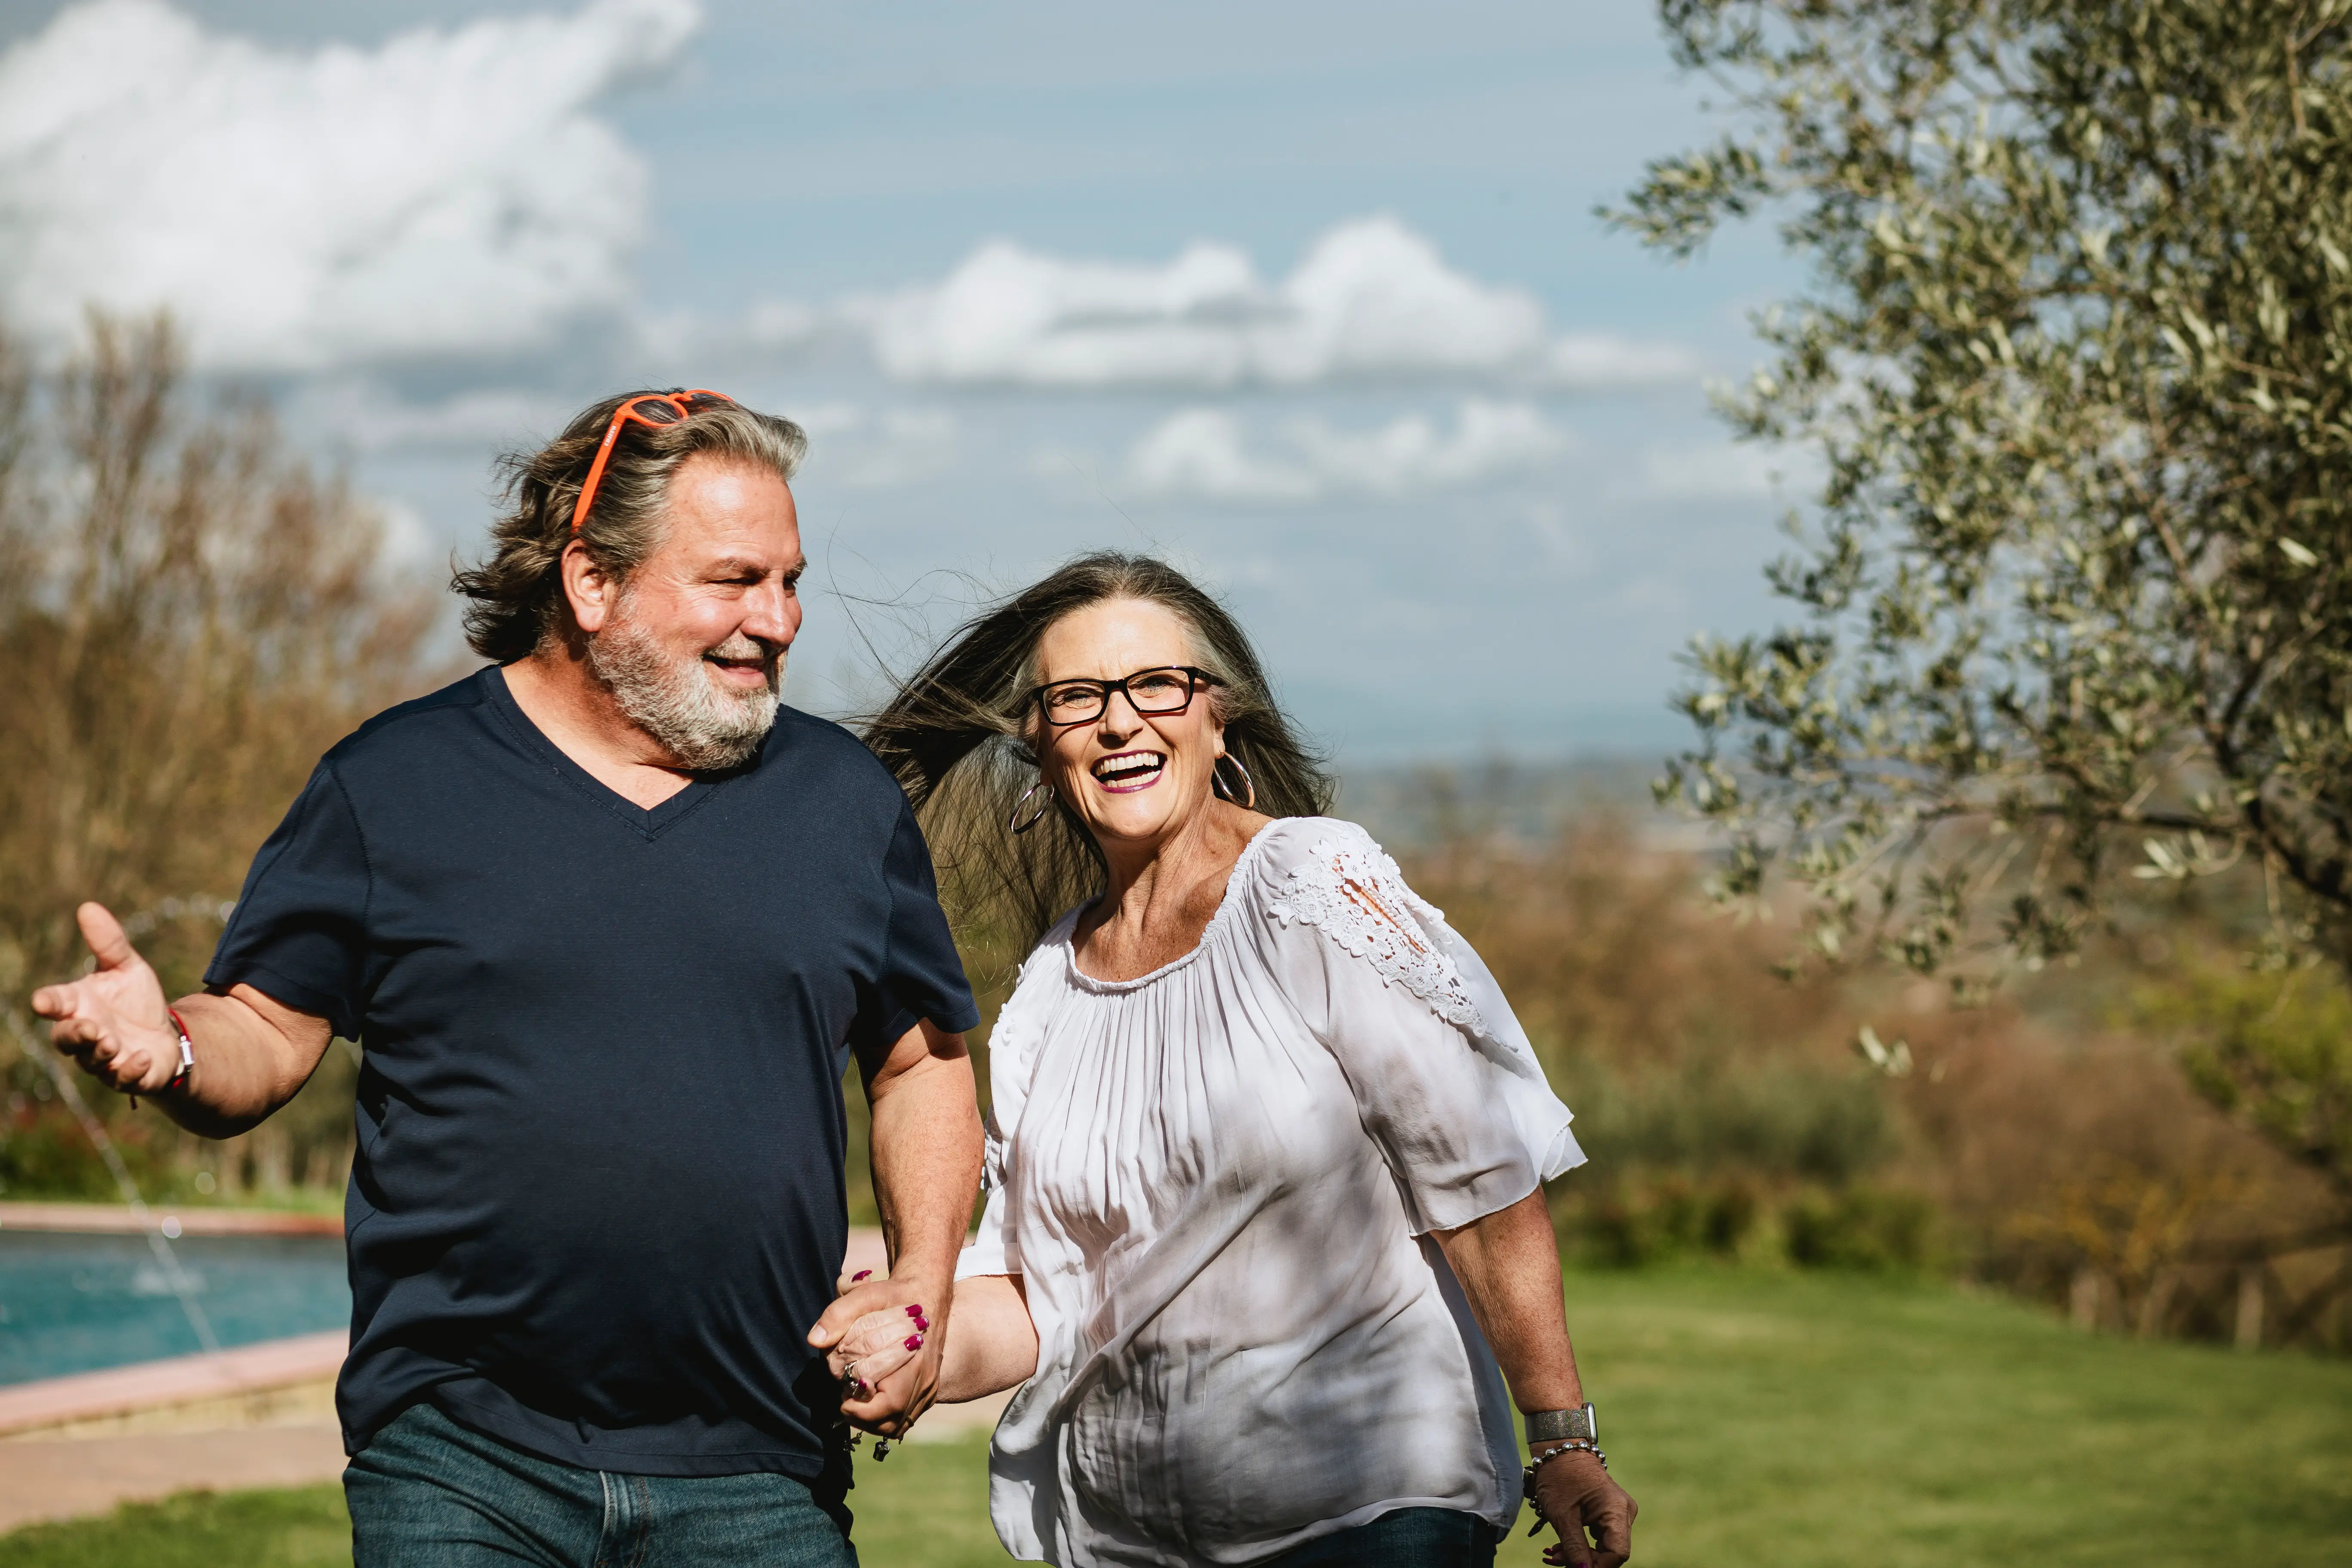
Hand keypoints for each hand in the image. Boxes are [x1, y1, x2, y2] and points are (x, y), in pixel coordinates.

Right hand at [29, 903, 182, 1095]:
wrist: (165, 1034)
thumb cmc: (136, 1000)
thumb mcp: (127, 968)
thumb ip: (109, 943)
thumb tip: (88, 907)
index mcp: (79, 1005)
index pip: (55, 1003)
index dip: (47, 1002)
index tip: (41, 1001)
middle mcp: (85, 1033)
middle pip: (65, 1039)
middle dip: (74, 1034)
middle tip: (90, 1027)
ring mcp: (103, 1058)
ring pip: (90, 1061)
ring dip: (100, 1052)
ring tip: (112, 1042)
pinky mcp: (126, 1075)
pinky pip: (122, 1078)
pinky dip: (130, 1070)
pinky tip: (141, 1059)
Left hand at [808, 1271, 947, 1437]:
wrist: (925, 1297)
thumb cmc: (893, 1297)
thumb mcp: (865, 1295)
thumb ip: (838, 1314)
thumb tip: (816, 1340)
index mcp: (915, 1359)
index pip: (888, 1402)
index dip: (860, 1406)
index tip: (843, 1391)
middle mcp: (925, 1380)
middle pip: (891, 1421)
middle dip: (862, 1415)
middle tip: (845, 1397)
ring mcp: (928, 1389)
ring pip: (897, 1425)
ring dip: (871, 1420)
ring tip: (856, 1399)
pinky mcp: (927, 1393)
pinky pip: (903, 1419)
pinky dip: (883, 1417)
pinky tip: (869, 1399)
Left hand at [1531, 1448, 1635, 1567]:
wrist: (1558, 1449)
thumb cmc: (1559, 1476)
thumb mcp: (1562, 1515)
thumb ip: (1574, 1547)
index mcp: (1617, 1510)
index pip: (1618, 1553)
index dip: (1597, 1565)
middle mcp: (1623, 1512)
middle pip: (1611, 1552)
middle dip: (1584, 1561)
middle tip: (1554, 1559)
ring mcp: (1617, 1512)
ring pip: (1603, 1546)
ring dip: (1579, 1554)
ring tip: (1553, 1553)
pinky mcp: (1607, 1512)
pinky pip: (1598, 1537)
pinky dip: (1580, 1544)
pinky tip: (1561, 1546)